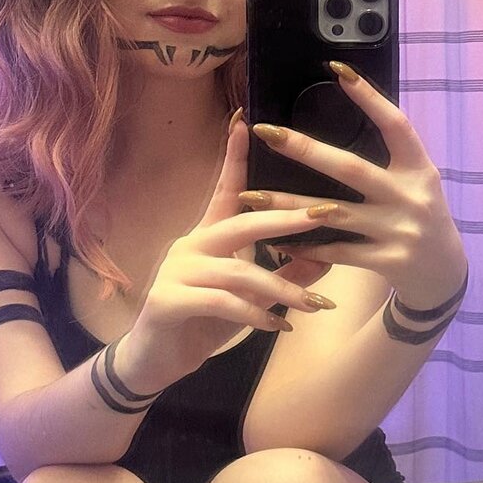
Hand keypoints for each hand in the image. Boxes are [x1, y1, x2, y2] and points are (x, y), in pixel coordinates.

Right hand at [120, 118, 336, 390]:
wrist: (155, 362)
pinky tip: (278, 327)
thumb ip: (285, 275)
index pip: (224, 189)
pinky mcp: (168, 300)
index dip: (234, 156)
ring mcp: (176, 271)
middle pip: (242, 222)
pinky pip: (222, 302)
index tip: (246, 120)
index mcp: (207, 236)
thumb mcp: (251, 298)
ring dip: (282, 288)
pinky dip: (255, 315)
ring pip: (239, 271)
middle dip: (287, 218)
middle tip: (327, 214)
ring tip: (314, 304)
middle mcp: (190, 244)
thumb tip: (327, 257)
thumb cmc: (204, 323)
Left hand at [242, 62, 467, 308]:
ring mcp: (400, 230)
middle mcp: (411, 196)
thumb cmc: (421, 216)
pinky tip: (275, 239)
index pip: (396, 125)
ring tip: (249, 195)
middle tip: (265, 131)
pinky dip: (304, 245)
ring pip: (332, 213)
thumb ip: (390, 158)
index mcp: (420, 168)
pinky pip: (336, 252)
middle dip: (304, 149)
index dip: (369, 97)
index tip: (338, 70)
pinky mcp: (388, 261)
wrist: (446, 274)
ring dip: (286, 205)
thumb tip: (351, 114)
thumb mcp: (417, 182)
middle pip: (351, 168)